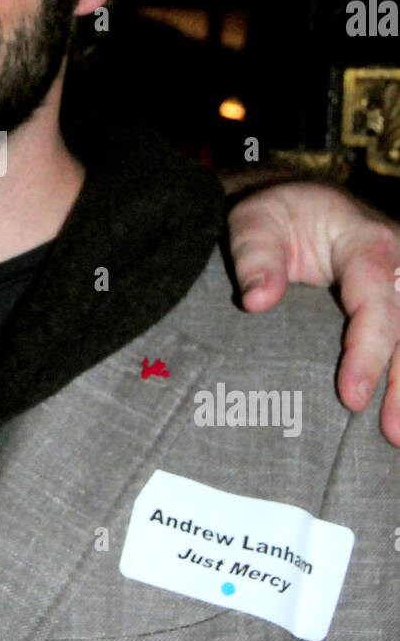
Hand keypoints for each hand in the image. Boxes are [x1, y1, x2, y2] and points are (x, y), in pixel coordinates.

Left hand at [227, 181, 399, 444]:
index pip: (376, 299)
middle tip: (388, 432)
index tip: (350, 397)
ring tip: (395, 435)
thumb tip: (257, 301)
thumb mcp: (255, 223)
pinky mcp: (398, 303)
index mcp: (366, 242)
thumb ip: (255, 259)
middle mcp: (397, 264)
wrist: (299, 205)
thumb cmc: (276, 216)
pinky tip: (397, 414)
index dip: (368, 350)